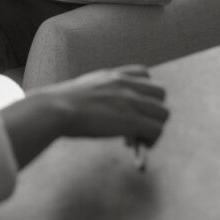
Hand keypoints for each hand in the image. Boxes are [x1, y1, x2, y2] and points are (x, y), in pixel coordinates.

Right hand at [0, 65, 168, 168]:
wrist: (56, 109)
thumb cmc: (62, 104)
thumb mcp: (84, 90)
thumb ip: (101, 95)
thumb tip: (110, 115)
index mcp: (113, 75)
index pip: (145, 73)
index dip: (144, 92)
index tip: (134, 107)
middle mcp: (125, 84)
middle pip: (160, 93)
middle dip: (153, 111)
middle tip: (138, 127)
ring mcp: (130, 101)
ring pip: (163, 113)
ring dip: (155, 128)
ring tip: (137, 140)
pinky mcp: (131, 120)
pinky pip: (157, 130)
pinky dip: (151, 140)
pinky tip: (135, 146)